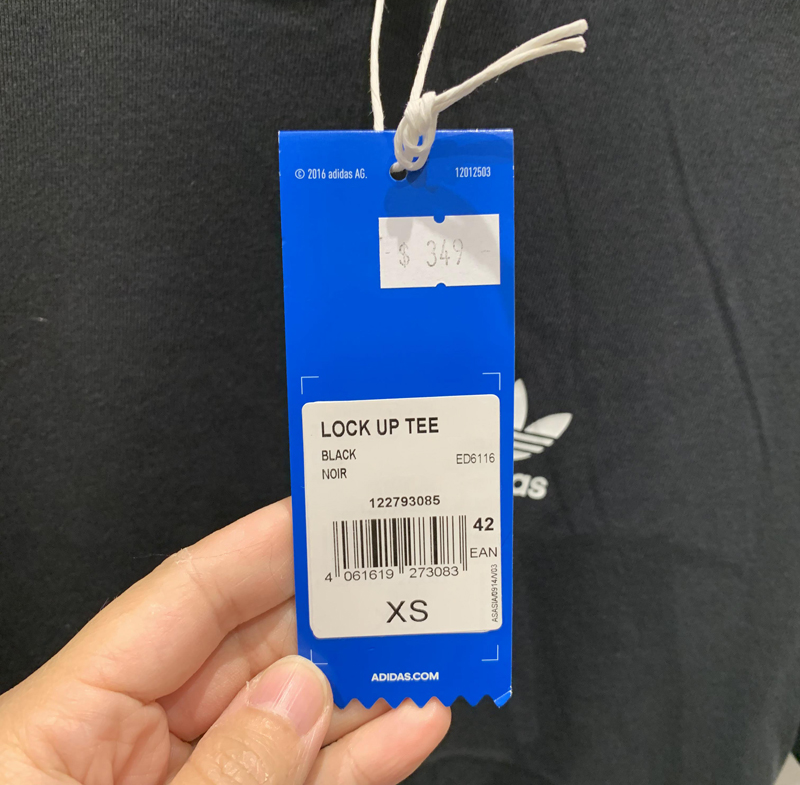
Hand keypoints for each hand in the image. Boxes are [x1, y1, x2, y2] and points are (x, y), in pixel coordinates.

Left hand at [0, 499, 450, 783]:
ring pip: (280, 724)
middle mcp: (120, 755)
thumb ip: (222, 773)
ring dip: (357, 690)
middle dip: (322, 614)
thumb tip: (303, 691)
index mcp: (62, 725)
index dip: (255, 550)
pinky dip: (351, 764)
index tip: (322, 515)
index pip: (179, 604)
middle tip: (394, 576)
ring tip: (425, 650)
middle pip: (240, 654)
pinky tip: (406, 732)